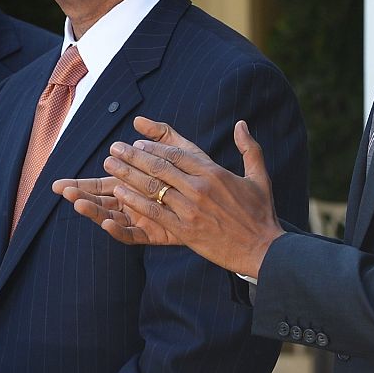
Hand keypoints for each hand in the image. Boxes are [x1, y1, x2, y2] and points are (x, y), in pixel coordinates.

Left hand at [53, 115, 283, 277]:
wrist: (263, 249)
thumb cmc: (261, 213)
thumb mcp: (259, 177)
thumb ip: (249, 148)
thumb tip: (241, 124)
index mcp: (214, 173)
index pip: (177, 154)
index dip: (153, 147)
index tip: (136, 143)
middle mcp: (200, 188)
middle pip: (159, 167)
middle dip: (133, 156)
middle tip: (114, 149)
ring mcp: (191, 209)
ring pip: (152, 187)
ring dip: (127, 175)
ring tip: (109, 166)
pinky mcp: (185, 230)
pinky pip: (154, 212)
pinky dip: (135, 201)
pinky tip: (119, 193)